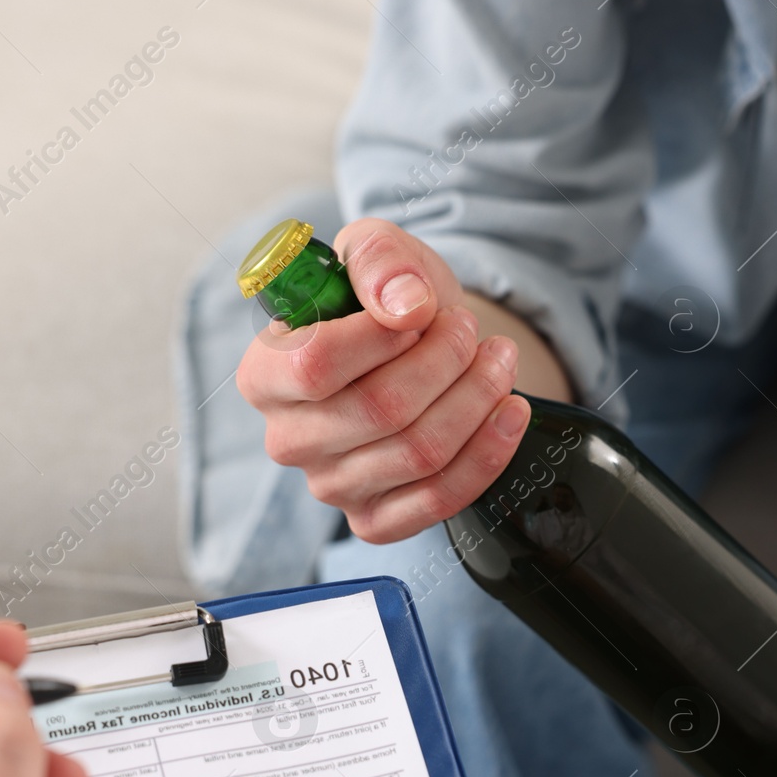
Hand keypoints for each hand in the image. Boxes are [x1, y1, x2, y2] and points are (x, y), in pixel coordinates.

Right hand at [237, 218, 531, 543]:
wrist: (421, 352)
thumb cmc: (387, 305)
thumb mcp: (378, 255)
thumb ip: (379, 259)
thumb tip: (405, 305)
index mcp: (266, 375)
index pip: (314, 365)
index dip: (380, 336)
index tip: (422, 310)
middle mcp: (288, 440)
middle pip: (380, 410)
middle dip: (446, 360)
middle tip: (469, 328)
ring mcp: (331, 488)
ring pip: (420, 452)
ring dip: (477, 397)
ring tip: (498, 358)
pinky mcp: (375, 521)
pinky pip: (440, 500)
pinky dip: (488, 452)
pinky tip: (510, 411)